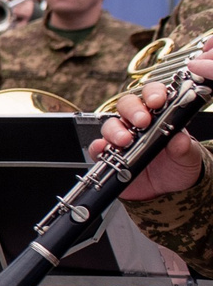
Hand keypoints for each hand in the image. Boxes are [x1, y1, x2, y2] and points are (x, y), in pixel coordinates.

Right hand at [92, 67, 210, 200]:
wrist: (166, 191)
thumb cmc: (177, 167)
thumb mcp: (188, 157)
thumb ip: (184, 147)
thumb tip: (179, 138)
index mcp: (159, 117)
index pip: (153, 95)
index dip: (153, 94)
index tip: (156, 101)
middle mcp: (138, 124)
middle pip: (127, 105)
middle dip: (132, 110)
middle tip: (141, 121)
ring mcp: (121, 138)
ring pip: (111, 124)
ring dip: (116, 130)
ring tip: (125, 141)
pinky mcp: (108, 155)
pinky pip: (97, 147)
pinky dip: (98, 147)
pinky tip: (105, 149)